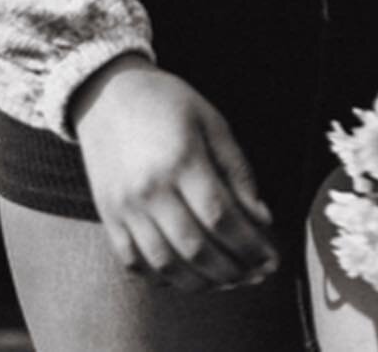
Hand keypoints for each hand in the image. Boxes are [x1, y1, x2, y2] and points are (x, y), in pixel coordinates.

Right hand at [71, 55, 277, 290]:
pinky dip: (163, 279)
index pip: (220, 218)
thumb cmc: (167, 102)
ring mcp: (124, 208)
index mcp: (181, 160)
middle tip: (258, 275)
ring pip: (166, 265)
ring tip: (230, 281)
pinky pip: (134, 263)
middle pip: (195, 249)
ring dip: (202, 283)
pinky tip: (188, 277)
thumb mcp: (212, 121)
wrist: (106, 93)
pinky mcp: (108, 217)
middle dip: (233, 270)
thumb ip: (238, 170)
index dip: (249, 245)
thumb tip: (262, 218)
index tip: (271, 257)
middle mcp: (150, 190)